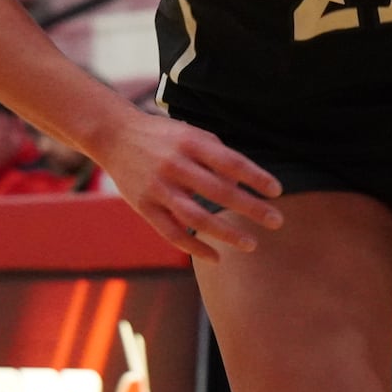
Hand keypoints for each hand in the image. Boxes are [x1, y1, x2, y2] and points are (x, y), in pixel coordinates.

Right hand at [102, 110, 283, 261]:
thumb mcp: (192, 135)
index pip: (231, 162)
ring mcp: (158, 188)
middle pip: (219, 191)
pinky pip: (172, 233)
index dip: (256, 177)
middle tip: (277, 221)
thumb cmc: (163, 136)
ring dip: (226, 233)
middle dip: (251, 208)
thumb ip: (217, 156)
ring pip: (196, 217)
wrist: (114, 135)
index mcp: (191, 143)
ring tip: (251, 244)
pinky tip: (217, 256)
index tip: (277, 191)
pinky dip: (195, 247)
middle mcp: (175, 165)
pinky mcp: (144, 207)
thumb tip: (242, 188)